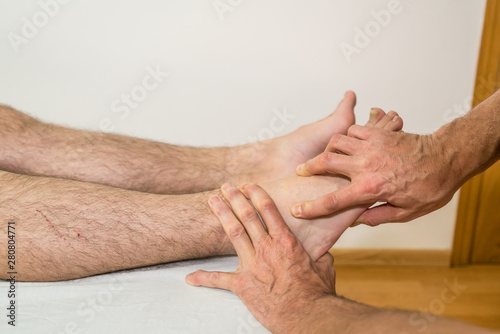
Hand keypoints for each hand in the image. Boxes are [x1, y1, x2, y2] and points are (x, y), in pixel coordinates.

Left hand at [185, 183, 335, 332]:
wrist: (306, 315)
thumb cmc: (316, 293)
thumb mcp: (324, 267)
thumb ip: (321, 255)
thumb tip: (324, 252)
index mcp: (286, 241)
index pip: (268, 209)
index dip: (256, 194)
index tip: (248, 185)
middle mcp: (267, 247)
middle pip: (247, 216)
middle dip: (235, 198)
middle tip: (226, 187)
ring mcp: (252, 264)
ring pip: (233, 233)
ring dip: (222, 215)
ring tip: (212, 202)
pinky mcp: (242, 284)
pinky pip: (219, 280)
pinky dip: (203, 278)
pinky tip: (190, 277)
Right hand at [293, 115, 458, 224]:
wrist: (447, 158)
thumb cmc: (430, 187)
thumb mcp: (406, 212)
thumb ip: (378, 215)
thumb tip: (356, 219)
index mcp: (370, 189)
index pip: (333, 202)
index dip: (312, 208)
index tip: (296, 210)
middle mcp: (366, 166)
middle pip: (325, 162)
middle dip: (308, 167)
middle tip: (301, 171)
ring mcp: (372, 147)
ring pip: (336, 142)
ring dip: (327, 149)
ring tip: (326, 156)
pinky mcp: (378, 134)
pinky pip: (353, 130)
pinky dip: (347, 137)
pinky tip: (350, 144)